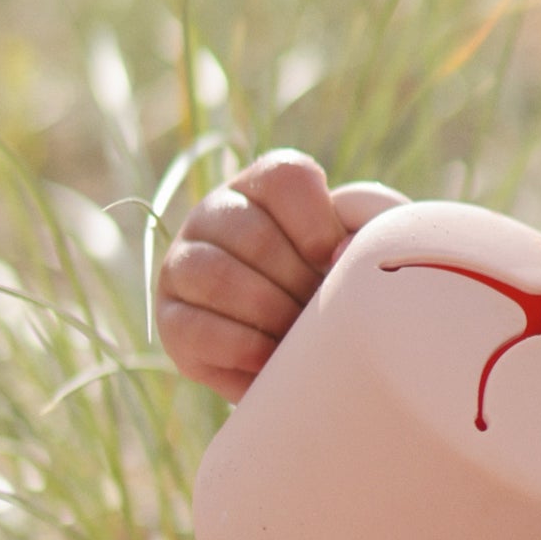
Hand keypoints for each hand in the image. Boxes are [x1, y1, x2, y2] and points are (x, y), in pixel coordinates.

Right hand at [154, 151, 406, 399]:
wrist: (316, 361)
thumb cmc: (346, 295)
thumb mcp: (364, 255)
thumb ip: (368, 231)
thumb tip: (340, 253)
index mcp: (264, 186)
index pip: (285, 178)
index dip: (318, 226)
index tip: (336, 262)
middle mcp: (215, 214)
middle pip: (253, 235)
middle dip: (298, 284)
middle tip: (321, 311)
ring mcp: (184, 263)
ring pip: (216, 276)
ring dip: (270, 315)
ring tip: (299, 338)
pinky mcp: (172, 319)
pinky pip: (196, 328)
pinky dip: (243, 349)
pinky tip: (271, 359)